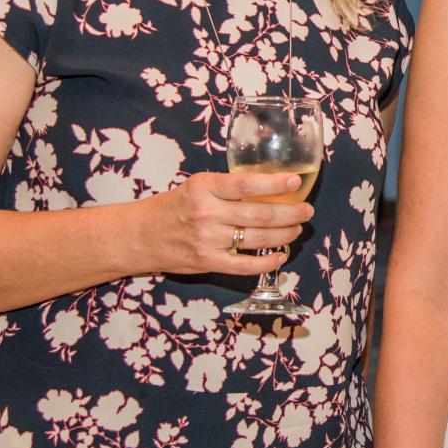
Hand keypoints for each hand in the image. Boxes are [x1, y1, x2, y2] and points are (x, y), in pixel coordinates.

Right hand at [135, 172, 315, 277]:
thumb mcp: (197, 186)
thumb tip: (270, 187)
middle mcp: (207, 213)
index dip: (276, 184)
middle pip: (261, 214)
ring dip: (285, 235)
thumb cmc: (174, 207)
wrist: (141, 235)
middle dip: (291, 213)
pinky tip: (281, 255)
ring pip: (258, 238)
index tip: (296, 182)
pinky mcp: (208, 262)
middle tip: (306, 210)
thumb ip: (228, 187)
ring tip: (296, 229)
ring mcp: (208, 240)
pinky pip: (246, 265)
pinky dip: (268, 261)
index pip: (247, 184)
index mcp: (205, 187)